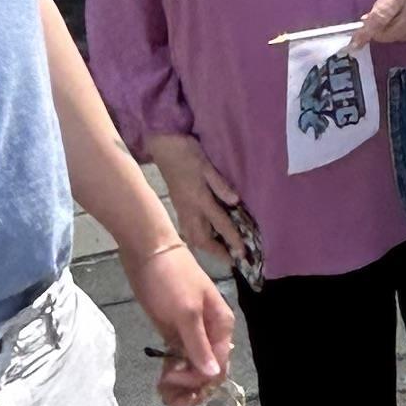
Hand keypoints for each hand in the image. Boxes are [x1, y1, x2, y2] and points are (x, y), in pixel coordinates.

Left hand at [126, 233, 232, 405]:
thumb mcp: (186, 311)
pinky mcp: (173, 332)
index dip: (198, 379)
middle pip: (208, 370)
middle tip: (167, 395)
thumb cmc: (170, 277)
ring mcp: (191, 333)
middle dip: (191, 388)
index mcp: (221, 326)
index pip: (218, 365)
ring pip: (192, 368)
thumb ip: (198, 344)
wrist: (147, 250)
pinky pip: (178, 360)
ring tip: (163, 394)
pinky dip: (172, 373)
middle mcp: (210, 333)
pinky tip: (161, 384)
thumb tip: (213, 374)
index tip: (173, 379)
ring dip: (181, 385)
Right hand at [147, 132, 251, 272]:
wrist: (163, 146)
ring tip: (219, 253)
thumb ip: (220, 184)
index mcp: (200, 199)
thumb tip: (235, 201)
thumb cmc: (187, 153)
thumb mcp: (207, 165)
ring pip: (192, 236)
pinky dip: (196, 238)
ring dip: (205, 247)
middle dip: (216, 252)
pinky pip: (187, 229)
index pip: (220, 224)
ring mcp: (181, 208)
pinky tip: (203, 238)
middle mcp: (189, 209)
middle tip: (230, 260)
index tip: (242, 253)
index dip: (232, 240)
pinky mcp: (177, 205)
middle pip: (202, 239)